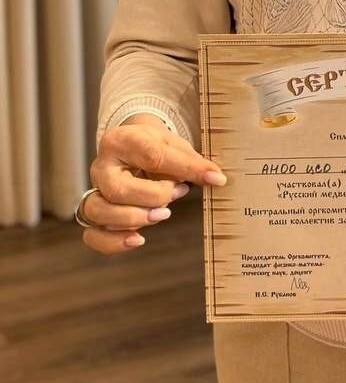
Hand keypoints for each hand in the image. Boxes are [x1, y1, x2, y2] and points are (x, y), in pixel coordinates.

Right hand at [80, 116, 227, 255]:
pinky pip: (92, 234)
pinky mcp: (92, 211)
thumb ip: (190, 161)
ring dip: (134, 219)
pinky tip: (137, 239)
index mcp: (122, 140)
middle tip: (177, 193)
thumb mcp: (172, 144)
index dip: (185, 169)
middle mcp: (102, 166)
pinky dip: (113, 242)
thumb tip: (216, 179)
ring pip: (99, 211)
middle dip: (153, 198)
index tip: (213, 178)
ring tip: (161, 215)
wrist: (131, 144)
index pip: (151, 156)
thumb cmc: (153, 145)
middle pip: (118, 190)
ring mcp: (94, 190)